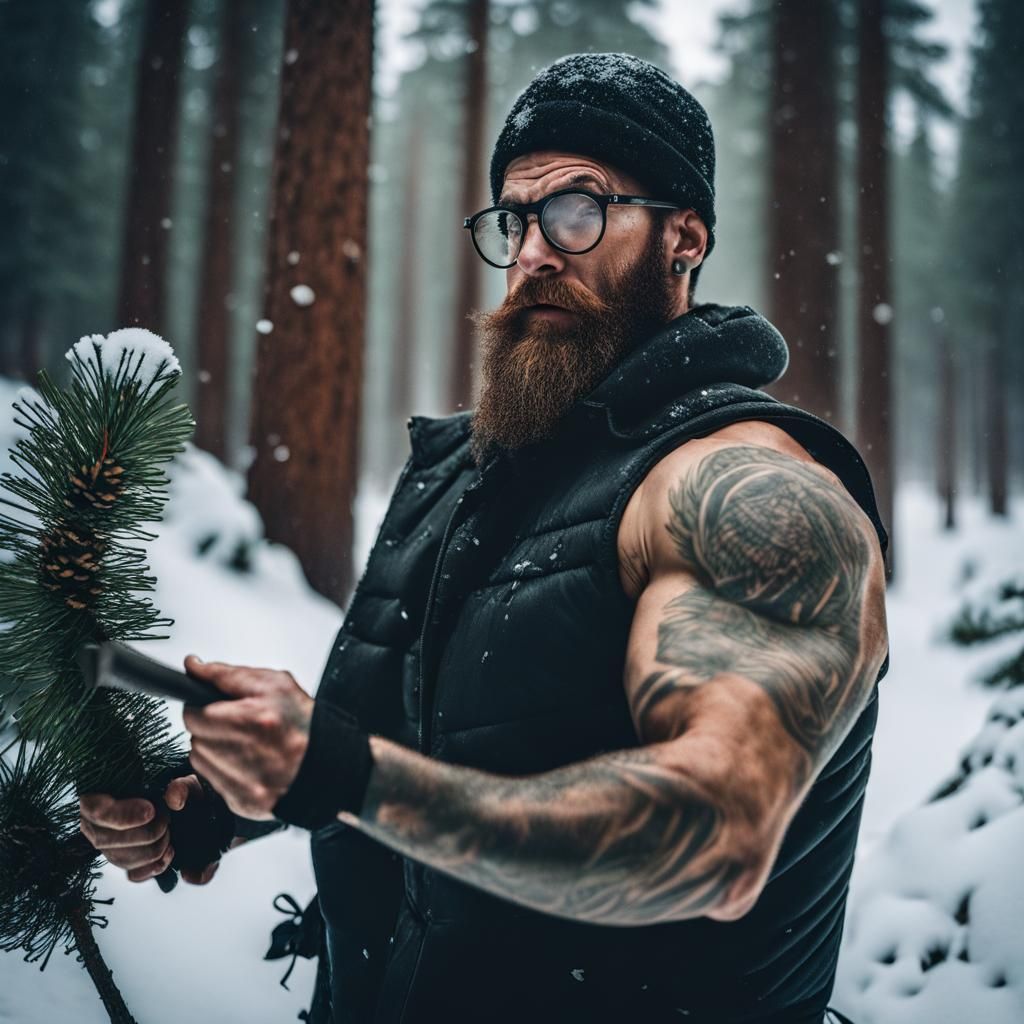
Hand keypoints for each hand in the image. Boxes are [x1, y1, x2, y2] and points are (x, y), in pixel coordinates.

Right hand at [79, 775, 222, 884]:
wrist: (174, 802)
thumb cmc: (171, 788)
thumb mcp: (178, 778)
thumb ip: (179, 785)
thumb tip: (175, 800)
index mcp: (97, 797)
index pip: (98, 812)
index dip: (125, 816)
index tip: (151, 810)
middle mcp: (94, 825)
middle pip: (112, 840)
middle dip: (148, 830)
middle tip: (166, 817)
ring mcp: (106, 848)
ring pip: (123, 860)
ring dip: (154, 847)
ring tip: (168, 830)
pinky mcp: (122, 863)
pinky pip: (134, 875)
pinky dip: (155, 865)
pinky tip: (169, 851)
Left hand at [182, 655, 314, 821]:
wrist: (329, 763)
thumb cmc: (305, 724)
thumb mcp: (274, 684)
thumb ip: (228, 674)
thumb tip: (194, 667)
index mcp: (253, 720)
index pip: (194, 715)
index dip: (202, 707)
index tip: (212, 707)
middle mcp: (247, 755)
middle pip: (196, 738)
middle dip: (210, 728)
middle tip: (235, 725)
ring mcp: (244, 783)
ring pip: (201, 760)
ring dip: (214, 750)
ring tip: (241, 743)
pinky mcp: (243, 802)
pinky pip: (213, 782)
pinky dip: (225, 770)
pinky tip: (246, 762)